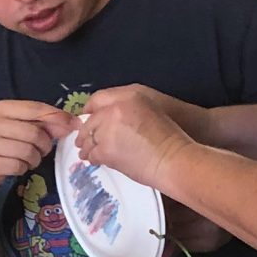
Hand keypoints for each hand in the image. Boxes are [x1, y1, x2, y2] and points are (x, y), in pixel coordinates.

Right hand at [0, 100, 73, 190]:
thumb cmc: (2, 142)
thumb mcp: (20, 127)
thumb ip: (44, 123)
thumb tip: (71, 123)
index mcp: (1, 108)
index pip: (35, 108)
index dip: (57, 116)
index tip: (73, 124)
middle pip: (34, 133)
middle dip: (45, 144)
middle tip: (42, 150)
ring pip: (28, 151)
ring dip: (35, 158)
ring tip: (28, 158)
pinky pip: (19, 166)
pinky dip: (24, 168)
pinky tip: (17, 166)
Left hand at [75, 85, 193, 188]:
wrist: (174, 160)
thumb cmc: (170, 139)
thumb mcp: (152, 110)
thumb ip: (129, 108)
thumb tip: (109, 118)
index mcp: (131, 96)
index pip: (99, 98)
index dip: (91, 109)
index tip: (88, 117)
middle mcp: (116, 108)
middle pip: (91, 120)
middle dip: (86, 131)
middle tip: (83, 140)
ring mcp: (109, 128)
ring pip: (89, 137)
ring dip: (87, 146)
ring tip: (87, 152)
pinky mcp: (106, 148)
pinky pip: (92, 152)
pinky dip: (92, 158)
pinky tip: (95, 160)